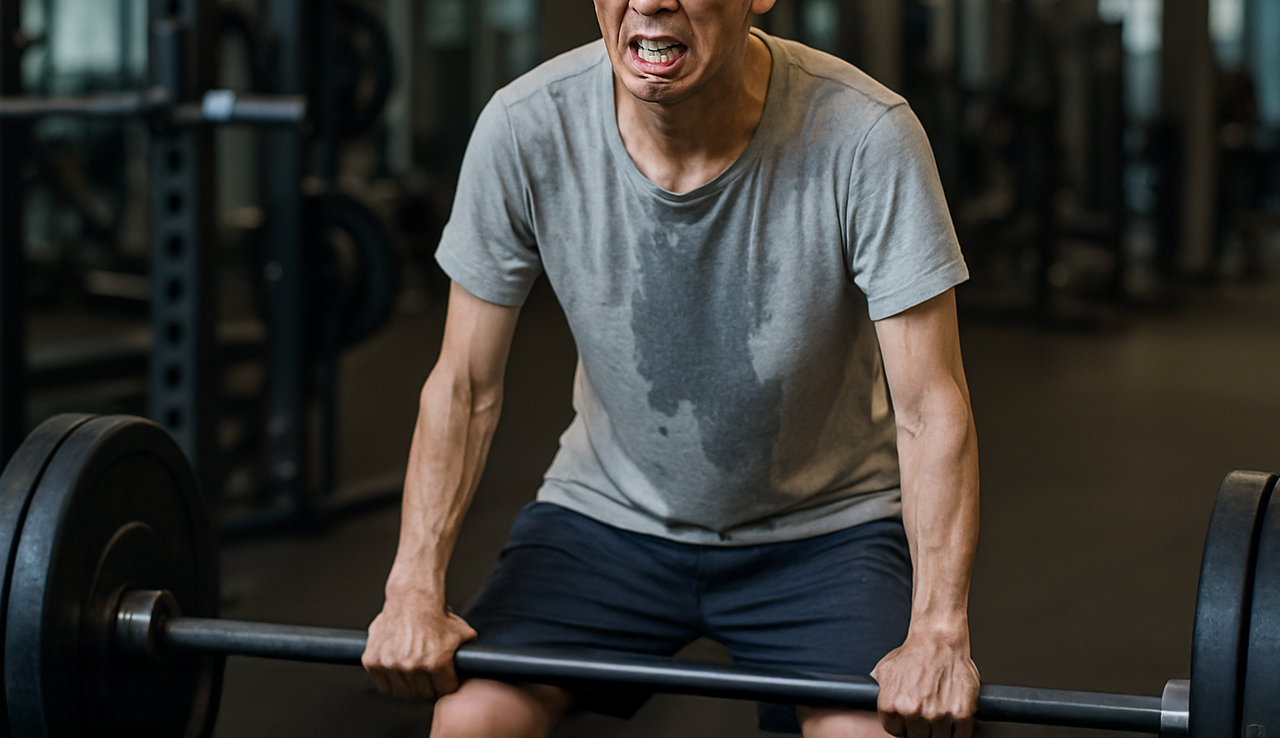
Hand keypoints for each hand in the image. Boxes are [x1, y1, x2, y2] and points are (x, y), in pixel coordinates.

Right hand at [362, 593, 477, 699]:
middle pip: (423, 694)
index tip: (444, 681)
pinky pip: (383, 684)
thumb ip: (470, 652)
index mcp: (435, 663)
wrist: (412, 598)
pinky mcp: (373, 661)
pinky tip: (397, 668)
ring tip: (413, 670)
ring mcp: (391, 664)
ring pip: (402, 692)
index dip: (446, 685)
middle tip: (428, 675)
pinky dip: (389, 680)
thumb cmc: (436, 615)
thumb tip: (481, 664)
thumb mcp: (462, 633)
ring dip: (408, 684)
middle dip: (428, 686)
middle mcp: (412, 666)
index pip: (444, 691)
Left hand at [870, 631, 980, 737]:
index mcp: (891, 705)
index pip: (896, 732)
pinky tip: (955, 721)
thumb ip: (879, 691)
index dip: (904, 727)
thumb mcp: (885, 671)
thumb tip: (870, 699)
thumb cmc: (914, 652)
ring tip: (940, 717)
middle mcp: (912, 712)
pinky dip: (959, 732)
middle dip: (921, 729)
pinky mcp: (961, 714)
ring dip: (939, 731)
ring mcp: (937, 715)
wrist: (939, 639)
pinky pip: (961, 736)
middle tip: (926, 717)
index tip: (910, 721)